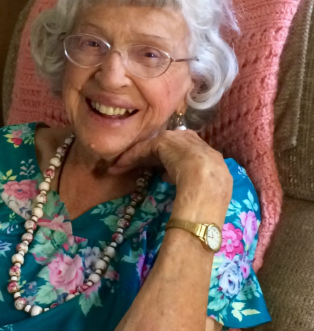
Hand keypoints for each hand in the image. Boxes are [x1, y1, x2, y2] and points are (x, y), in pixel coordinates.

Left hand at [109, 130, 232, 224]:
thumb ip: (192, 180)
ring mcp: (176, 139)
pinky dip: (130, 158)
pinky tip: (118, 167)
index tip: (162, 172)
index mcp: (206, 152)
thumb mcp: (206, 186)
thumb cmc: (212, 191)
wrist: (208, 181)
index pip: (185, 152)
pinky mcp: (161, 142)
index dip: (172, 161)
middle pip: (167, 147)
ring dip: (136, 158)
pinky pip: (142, 149)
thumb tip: (171, 178)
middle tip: (137, 167)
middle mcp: (191, 141)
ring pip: (152, 148)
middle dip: (151, 157)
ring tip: (120, 167)